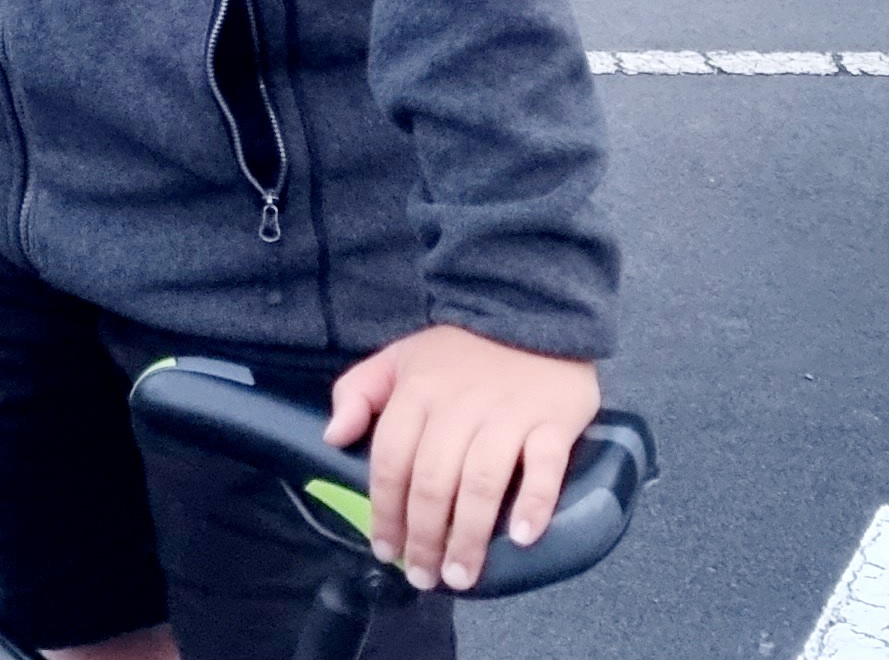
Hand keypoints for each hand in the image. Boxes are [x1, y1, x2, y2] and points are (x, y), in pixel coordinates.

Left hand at [323, 324, 599, 592]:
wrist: (533, 312)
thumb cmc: (461, 351)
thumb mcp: (399, 358)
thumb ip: (358, 393)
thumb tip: (334, 438)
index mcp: (418, 393)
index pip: (391, 461)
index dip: (385, 511)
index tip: (386, 550)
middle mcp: (460, 407)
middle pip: (433, 481)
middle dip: (424, 537)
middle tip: (425, 577)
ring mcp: (509, 415)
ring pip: (482, 482)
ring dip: (469, 536)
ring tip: (461, 575)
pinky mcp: (554, 421)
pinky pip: (545, 466)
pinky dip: (535, 503)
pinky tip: (524, 537)